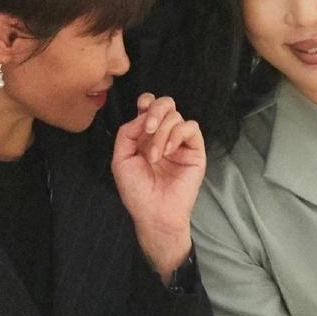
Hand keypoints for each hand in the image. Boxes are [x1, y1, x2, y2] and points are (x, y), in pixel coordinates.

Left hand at [111, 93, 205, 277]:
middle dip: (156, 110)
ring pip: (177, 116)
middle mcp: (164, 136)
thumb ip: (127, 133)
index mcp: (145, 136)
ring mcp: (180, 143)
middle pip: (166, 104)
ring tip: (155, 156)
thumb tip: (142, 115)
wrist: (154, 213)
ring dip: (163, 133)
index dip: (147, 102)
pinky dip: (177, 135)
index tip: (142, 109)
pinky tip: (168, 152)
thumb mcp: (121, 159)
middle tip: (150, 128)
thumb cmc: (137, 192)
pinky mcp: (195, 151)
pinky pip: (191, 128)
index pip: (150, 106)